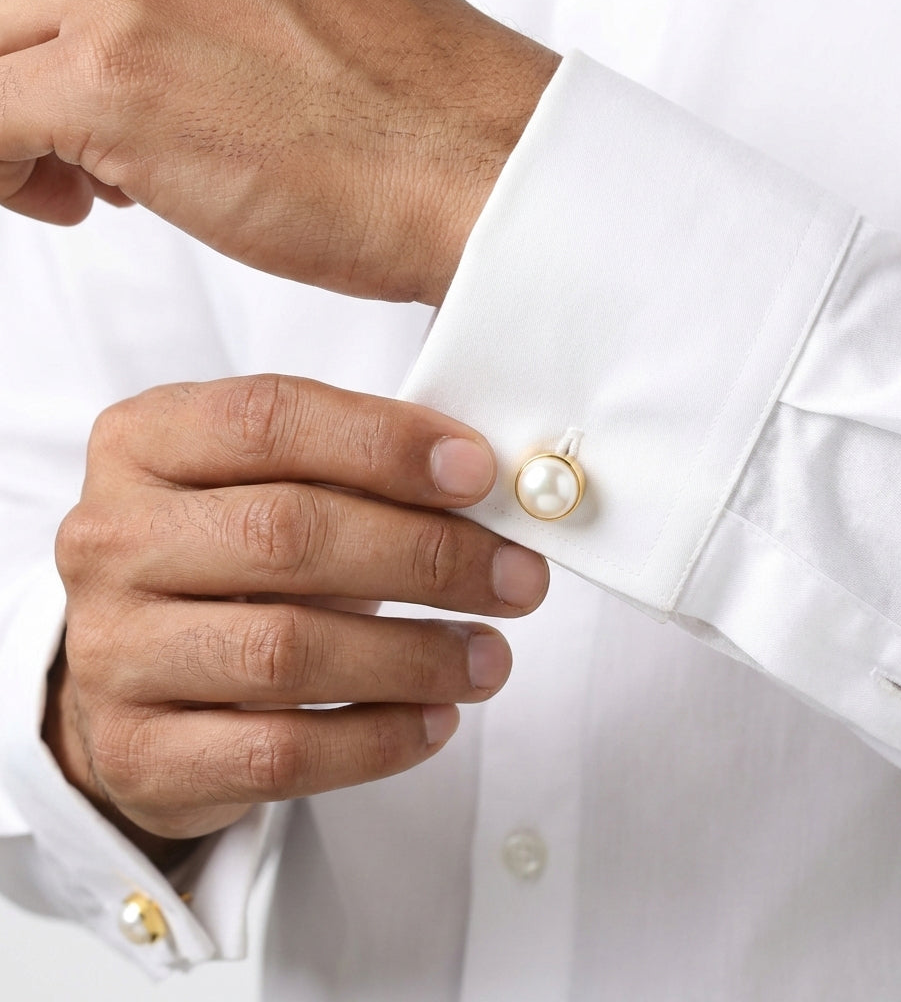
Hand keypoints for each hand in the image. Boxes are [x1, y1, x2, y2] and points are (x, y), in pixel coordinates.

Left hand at [0, 0, 559, 303]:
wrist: (480, 170)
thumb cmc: (417, 119)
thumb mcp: (306, 10)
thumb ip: (220, 8)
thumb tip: (172, 51)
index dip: (54, 31)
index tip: (75, 84)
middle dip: (22, 70)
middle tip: (71, 143)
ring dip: (11, 118)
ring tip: (79, 184)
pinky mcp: (115, 84)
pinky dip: (4, 169)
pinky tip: (70, 205)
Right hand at [45, 375, 548, 861]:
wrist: (140, 673)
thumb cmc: (234, 564)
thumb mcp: (276, 488)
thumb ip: (359, 471)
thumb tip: (487, 481)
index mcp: (145, 444)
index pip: (268, 420)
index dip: (385, 443)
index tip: (480, 473)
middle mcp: (110, 540)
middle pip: (286, 534)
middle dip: (426, 556)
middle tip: (518, 578)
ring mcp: (110, 652)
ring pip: (287, 653)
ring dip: (414, 656)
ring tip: (489, 658)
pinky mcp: (138, 753)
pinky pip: (279, 753)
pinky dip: (377, 739)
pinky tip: (435, 720)